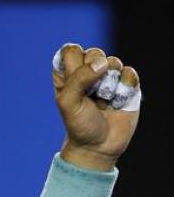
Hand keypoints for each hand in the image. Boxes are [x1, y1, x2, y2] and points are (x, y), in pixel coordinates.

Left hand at [52, 44, 140, 170]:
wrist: (99, 146)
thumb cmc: (79, 125)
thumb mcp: (68, 103)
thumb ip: (79, 79)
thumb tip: (102, 63)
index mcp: (67, 75)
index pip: (71, 50)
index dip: (75, 64)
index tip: (73, 82)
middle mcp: (87, 72)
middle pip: (94, 52)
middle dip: (93, 75)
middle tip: (90, 95)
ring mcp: (108, 77)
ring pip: (113, 62)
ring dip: (108, 85)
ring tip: (103, 101)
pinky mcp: (126, 83)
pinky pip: (129, 73)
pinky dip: (124, 90)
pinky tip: (116, 103)